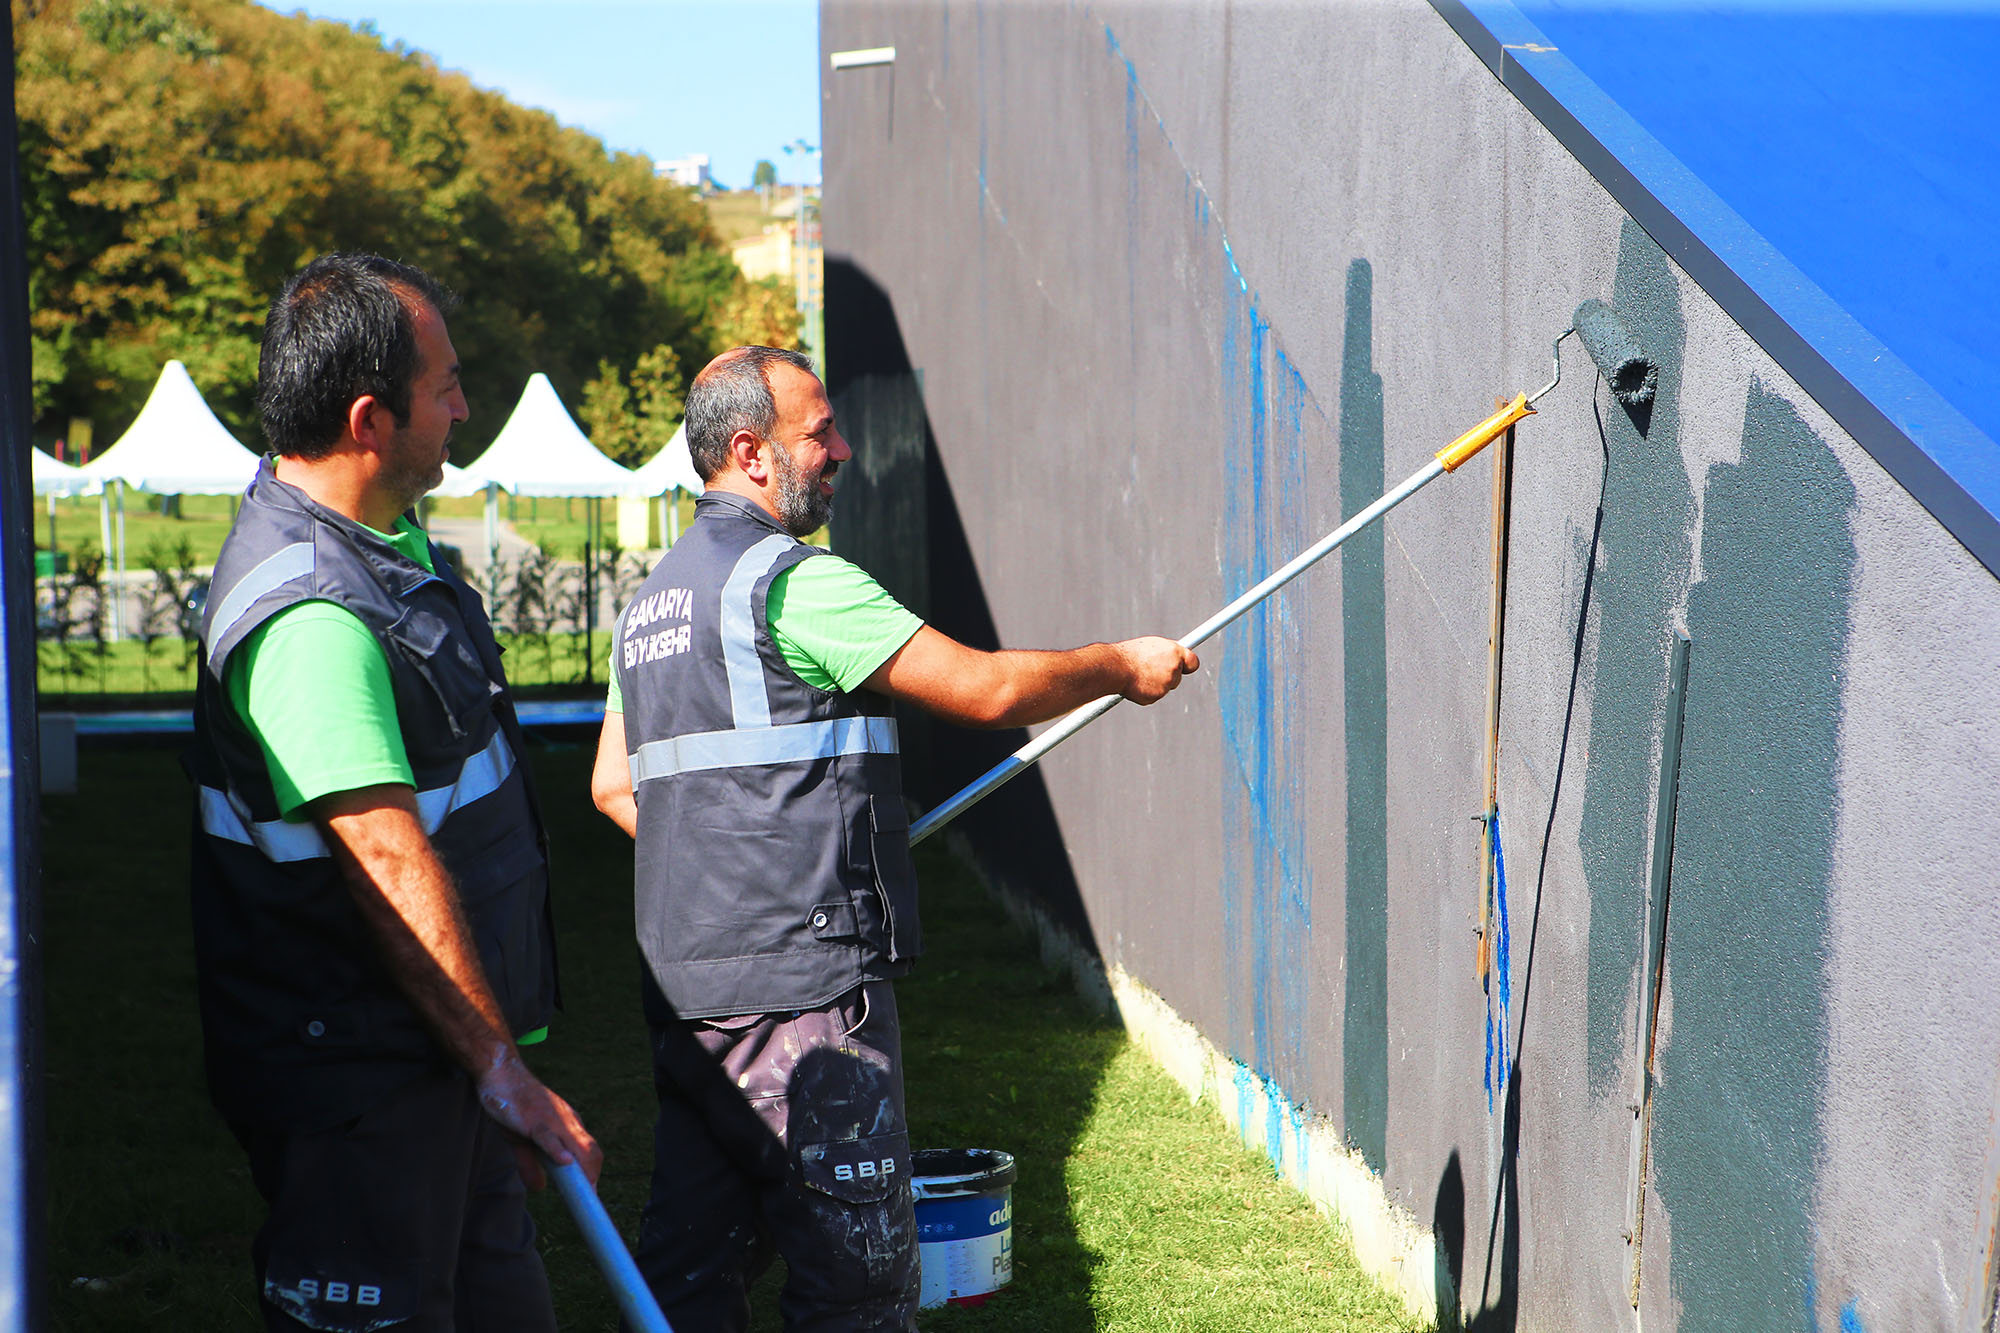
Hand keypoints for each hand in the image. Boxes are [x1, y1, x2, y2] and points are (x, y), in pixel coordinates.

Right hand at [477, 1050, 603, 1189]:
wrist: (500, 1074)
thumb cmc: (513, 1105)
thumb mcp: (521, 1140)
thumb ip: (530, 1164)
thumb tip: (539, 1189)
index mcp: (567, 1126)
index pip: (589, 1153)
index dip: (593, 1175)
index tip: (591, 1200)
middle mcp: (567, 1122)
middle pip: (591, 1152)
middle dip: (593, 1178)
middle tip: (589, 1205)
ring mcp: (553, 1120)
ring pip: (577, 1144)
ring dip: (583, 1170)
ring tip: (585, 1192)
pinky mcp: (535, 1118)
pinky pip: (549, 1136)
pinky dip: (558, 1149)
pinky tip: (564, 1162)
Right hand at [1114, 637, 1198, 703]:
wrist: (1115, 667)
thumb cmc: (1129, 654)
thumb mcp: (1152, 646)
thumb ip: (1167, 653)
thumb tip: (1175, 657)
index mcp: (1174, 653)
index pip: (1193, 662)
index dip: (1188, 665)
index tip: (1184, 667)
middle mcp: (1174, 669)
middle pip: (1177, 677)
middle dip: (1167, 675)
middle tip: (1151, 669)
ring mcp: (1166, 684)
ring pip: (1164, 687)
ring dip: (1154, 683)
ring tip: (1139, 674)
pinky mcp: (1156, 696)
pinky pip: (1154, 696)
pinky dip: (1146, 692)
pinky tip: (1135, 683)